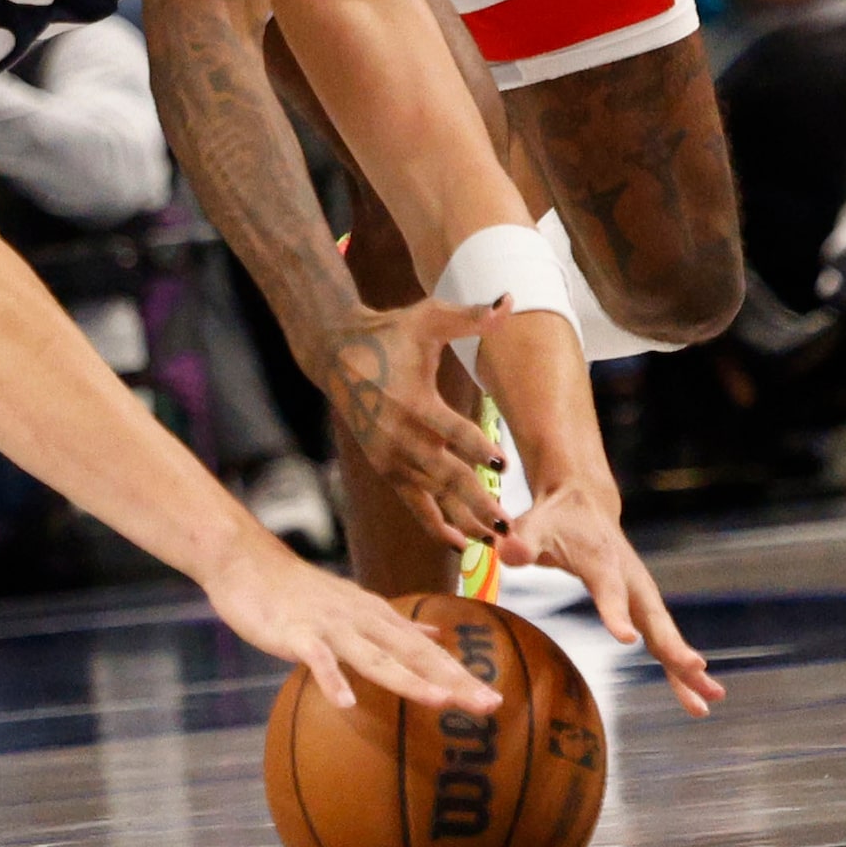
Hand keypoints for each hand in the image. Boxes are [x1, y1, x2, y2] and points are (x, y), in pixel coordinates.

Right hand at [205, 534, 503, 713]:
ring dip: (408, 678)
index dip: (459, 674)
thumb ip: (393, 623)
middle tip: (489, 705)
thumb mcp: (353, 603)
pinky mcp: (296, 632)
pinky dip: (332, 679)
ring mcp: (329, 626)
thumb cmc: (296, 589)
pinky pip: (317, 659)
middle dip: (452, 679)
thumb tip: (434, 633)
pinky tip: (346, 704)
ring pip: (374, 656)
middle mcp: (361, 619)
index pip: (426, 649)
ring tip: (440, 702)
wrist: (245, 560)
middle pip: (413, 653)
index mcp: (376, 616)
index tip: (494, 700)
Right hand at [322, 297, 513, 552]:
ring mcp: (391, 457)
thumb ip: (470, 316)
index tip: (503, 465)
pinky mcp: (386, 469)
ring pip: (433, 497)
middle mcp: (400, 436)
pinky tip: (464, 546)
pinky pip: (414, 504)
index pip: (450, 430)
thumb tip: (509, 300)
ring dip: (464, 519)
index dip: (477, 447)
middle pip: (445, 475)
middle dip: (477, 502)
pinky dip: (437, 525)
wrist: (336, 354)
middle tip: (508, 526)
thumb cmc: (391, 333)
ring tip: (498, 542)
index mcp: (413, 401)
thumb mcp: (428, 318)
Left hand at [506, 483, 725, 716]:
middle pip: (654, 617)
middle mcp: (631, 580)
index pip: (610, 590)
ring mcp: (642, 594)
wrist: (584, 503)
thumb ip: (521, 541)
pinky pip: (663, 640)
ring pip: (666, 634)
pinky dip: (680, 668)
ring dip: (687, 667)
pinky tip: (697, 696)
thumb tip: (507, 552)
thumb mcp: (532, 526)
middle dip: (674, 645)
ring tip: (710, 700)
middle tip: (695, 670)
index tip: (627, 639)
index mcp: (602, 562)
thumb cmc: (554, 519)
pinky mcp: (644, 606)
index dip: (616, 613)